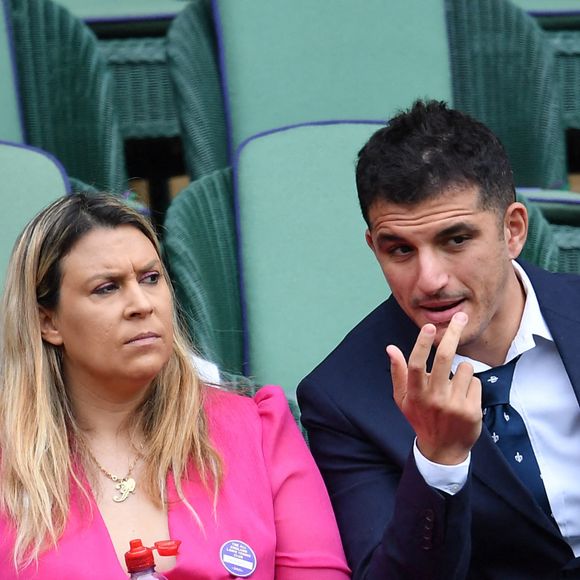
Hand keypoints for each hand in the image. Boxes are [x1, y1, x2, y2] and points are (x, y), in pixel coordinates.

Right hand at [387, 312, 481, 464]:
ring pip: (464, 368)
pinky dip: (471, 386)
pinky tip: (464, 398)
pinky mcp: (471, 411)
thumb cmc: (421, 418)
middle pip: (444, 358)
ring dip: (461, 371)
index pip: (417, 364)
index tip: (429, 326)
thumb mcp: (403, 399)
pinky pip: (476, 383)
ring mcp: (454, 405)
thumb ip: (398, 372)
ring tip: (454, 386)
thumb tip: (390, 348)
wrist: (443, 450)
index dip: (423, 343)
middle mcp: (434, 399)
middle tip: (461, 317)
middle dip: (453, 333)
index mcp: (415, 394)